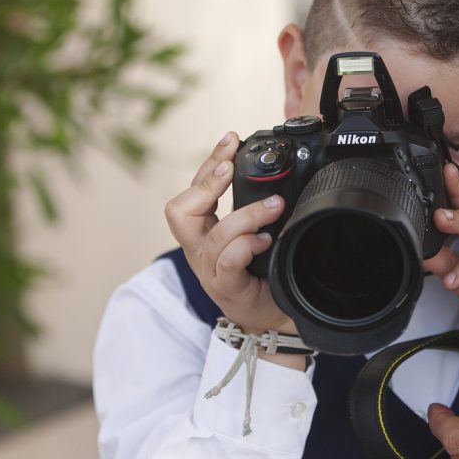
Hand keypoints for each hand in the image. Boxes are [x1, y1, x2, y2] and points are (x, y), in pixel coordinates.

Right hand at [164, 132, 299, 357]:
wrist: (276, 318)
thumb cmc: (267, 273)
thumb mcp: (257, 232)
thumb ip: (257, 206)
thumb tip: (279, 173)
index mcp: (203, 232)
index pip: (192, 191)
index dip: (208, 163)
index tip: (230, 140)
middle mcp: (199, 251)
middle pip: (179, 211)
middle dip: (207, 183)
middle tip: (232, 167)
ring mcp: (210, 272)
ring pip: (212, 236)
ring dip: (244, 215)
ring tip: (274, 206)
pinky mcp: (227, 290)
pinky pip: (226, 262)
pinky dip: (244, 245)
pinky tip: (263, 240)